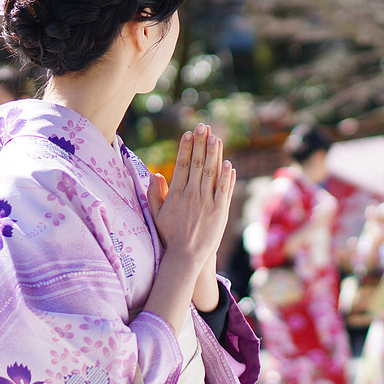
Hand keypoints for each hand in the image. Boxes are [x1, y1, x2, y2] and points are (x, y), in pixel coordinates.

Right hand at [149, 124, 235, 270]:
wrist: (186, 256)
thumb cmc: (170, 235)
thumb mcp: (156, 214)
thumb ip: (155, 194)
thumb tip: (155, 174)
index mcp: (176, 194)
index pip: (182, 165)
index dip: (186, 148)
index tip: (189, 133)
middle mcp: (191, 195)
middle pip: (198, 164)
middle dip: (201, 143)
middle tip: (204, 127)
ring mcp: (207, 203)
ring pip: (211, 173)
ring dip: (214, 154)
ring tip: (216, 138)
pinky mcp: (220, 211)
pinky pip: (224, 190)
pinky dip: (226, 176)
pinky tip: (228, 163)